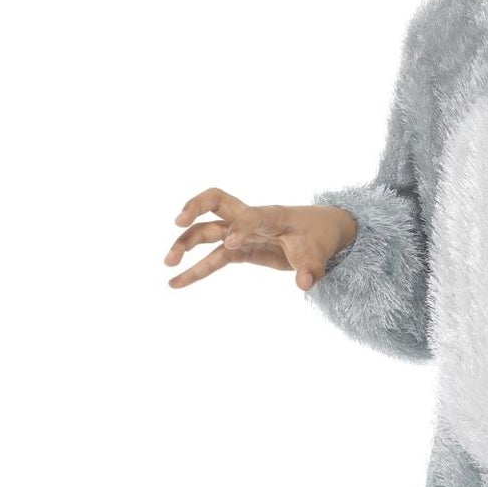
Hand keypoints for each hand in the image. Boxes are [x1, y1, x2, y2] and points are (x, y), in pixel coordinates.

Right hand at [164, 191, 358, 291]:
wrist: (319, 232)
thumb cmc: (318, 237)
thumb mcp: (319, 254)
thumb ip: (312, 268)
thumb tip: (305, 284)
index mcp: (272, 215)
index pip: (251, 215)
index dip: (241, 227)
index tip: (231, 243)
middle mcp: (250, 219)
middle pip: (216, 202)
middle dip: (195, 208)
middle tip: (177, 222)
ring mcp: (241, 233)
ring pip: (207, 232)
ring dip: (186, 244)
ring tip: (168, 263)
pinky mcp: (239, 250)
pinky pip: (212, 258)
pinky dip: (195, 270)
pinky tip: (176, 283)